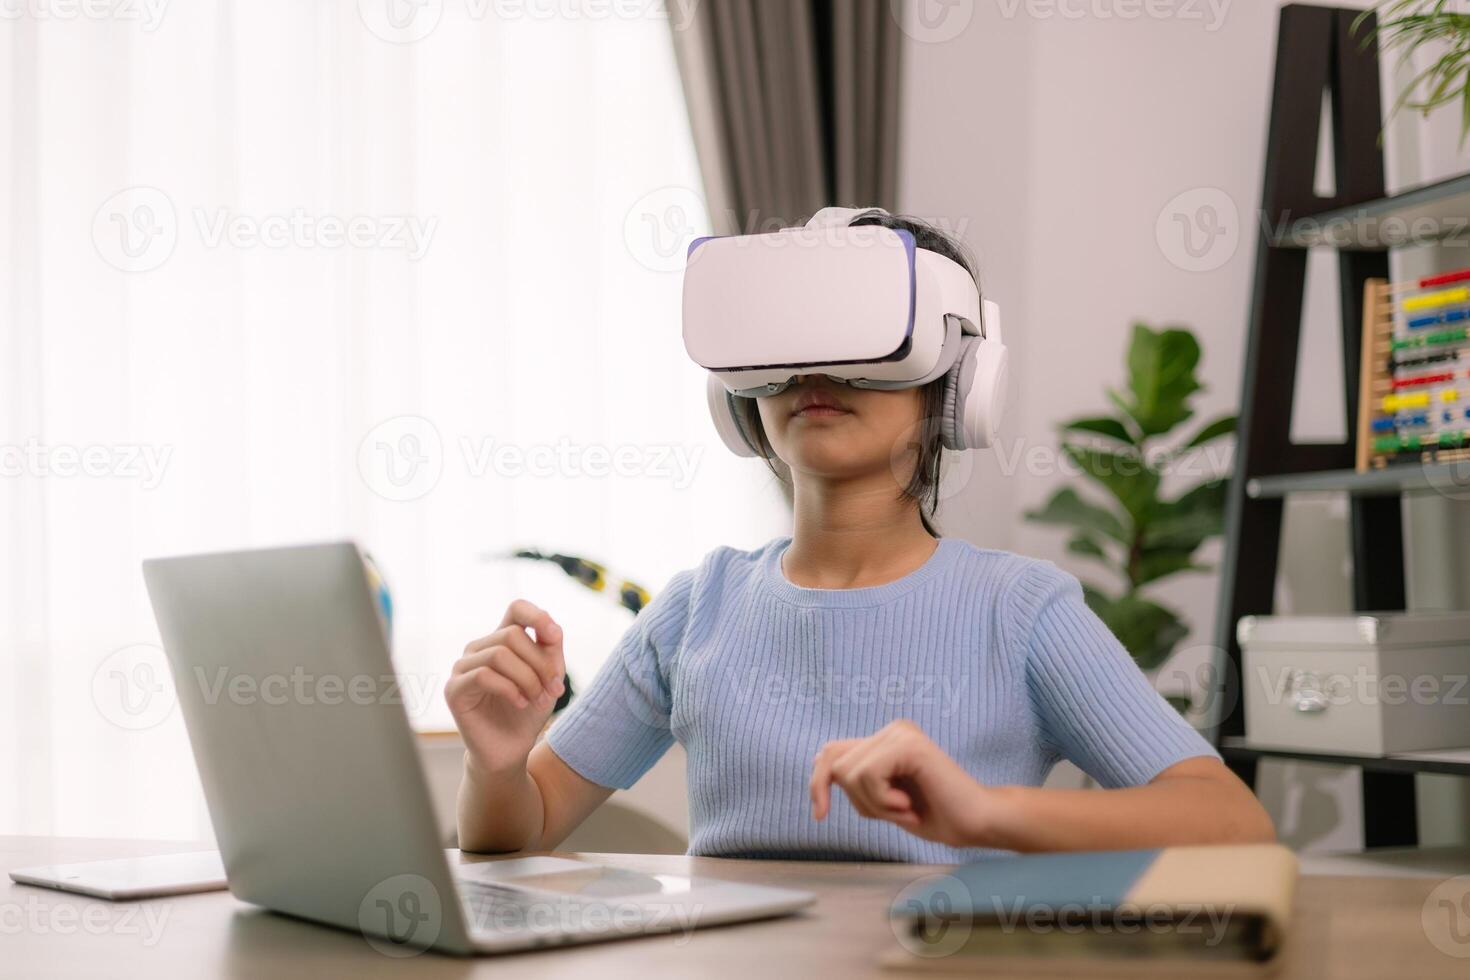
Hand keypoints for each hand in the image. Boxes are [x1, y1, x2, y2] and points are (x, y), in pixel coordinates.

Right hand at [445, 599, 565, 776]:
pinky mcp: (454, 689)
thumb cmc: (528, 711)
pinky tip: (520, 703)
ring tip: (534, 698)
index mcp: (502, 640)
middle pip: (513, 635)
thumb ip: (551, 647)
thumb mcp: (549, 676)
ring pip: (499, 654)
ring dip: (527, 678)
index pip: (516, 608)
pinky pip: (483, 675)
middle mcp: (479, 648)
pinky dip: (509, 689)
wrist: (511, 750)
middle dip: (539, 663)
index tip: (554, 637)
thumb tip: (550, 625)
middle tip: (551, 688)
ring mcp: (463, 667)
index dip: (537, 616)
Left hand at [810, 720, 1002, 847]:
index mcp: (884, 739)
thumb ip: (857, 779)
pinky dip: (882, 800)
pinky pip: (868, 774)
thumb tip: (819, 759)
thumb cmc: (933, 814)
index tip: (820, 816)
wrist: (975, 824)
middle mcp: (892, 729)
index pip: (831, 752)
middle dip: (860, 802)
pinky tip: (909, 804)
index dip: (818, 783)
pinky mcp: (910, 744)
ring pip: (849, 773)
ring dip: (875, 805)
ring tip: (906, 808)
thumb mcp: (881, 799)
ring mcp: (901, 732)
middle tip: (897, 812)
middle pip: (837, 766)